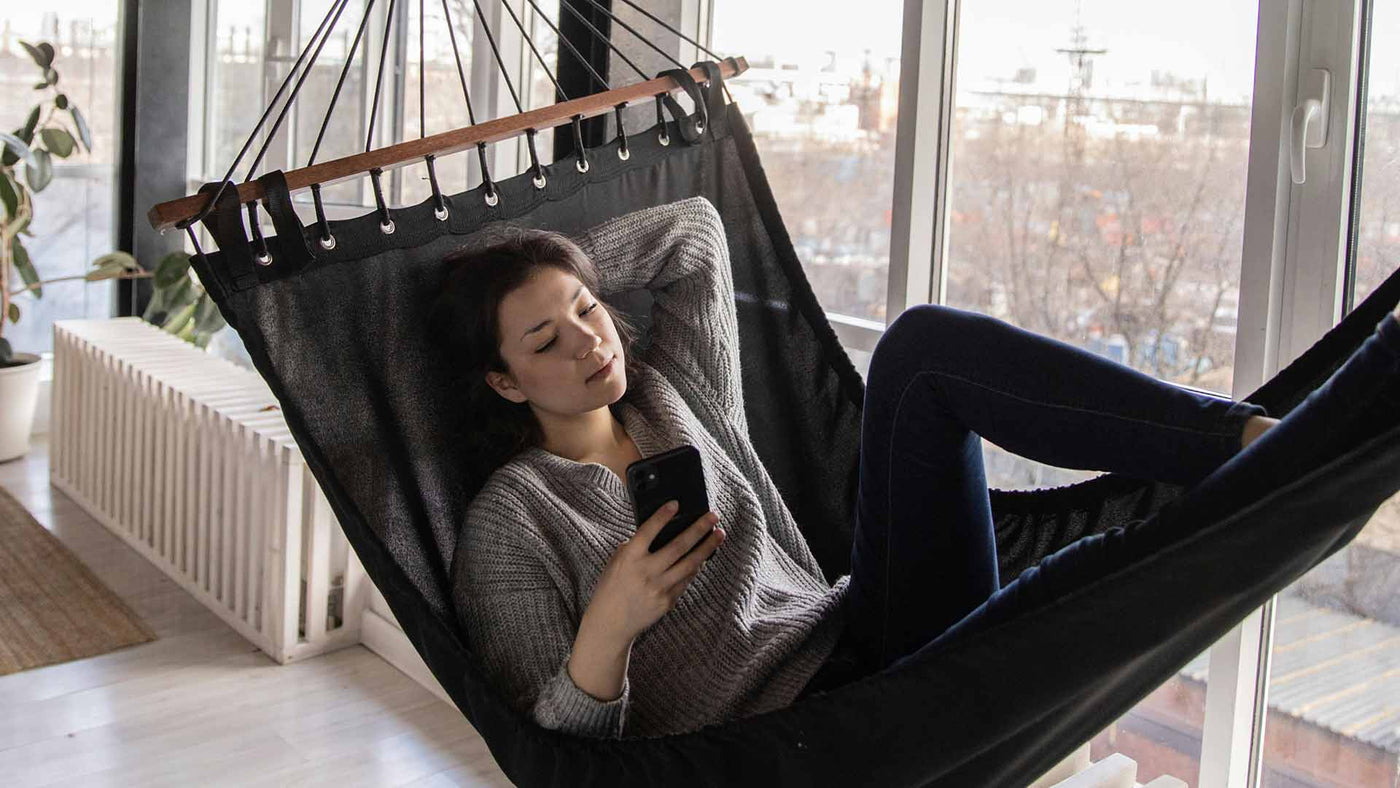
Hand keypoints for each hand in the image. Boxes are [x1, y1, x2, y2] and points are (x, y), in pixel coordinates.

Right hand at [581, 500, 725, 645]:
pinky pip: (686, 580)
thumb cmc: (612, 586)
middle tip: (713, 517)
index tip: (676, 503)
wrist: (610, 622)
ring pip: (690, 564)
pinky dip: (696, 567)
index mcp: (629, 558)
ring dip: (707, 548)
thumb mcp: (618, 561)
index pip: (648, 531)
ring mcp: (658, 588)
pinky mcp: (668, 601)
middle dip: (699, 529)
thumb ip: (636, 546)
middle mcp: (645, 571)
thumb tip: (661, 530)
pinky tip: (704, 557)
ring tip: (719, 535)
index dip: (662, 516)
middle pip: (678, 546)